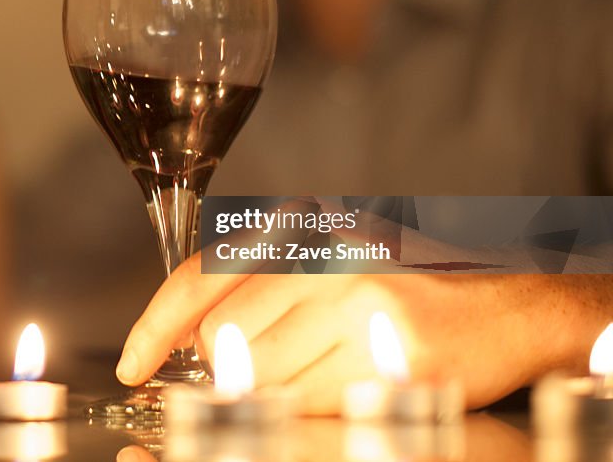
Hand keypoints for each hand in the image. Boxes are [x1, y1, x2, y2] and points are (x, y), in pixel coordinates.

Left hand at [116, 254, 612, 413]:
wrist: (503, 305)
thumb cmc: (401, 288)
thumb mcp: (321, 266)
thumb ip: (259, 294)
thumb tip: (192, 342)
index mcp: (298, 228)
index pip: (201, 279)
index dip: (156, 326)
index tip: (135, 364)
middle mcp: (321, 258)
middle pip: (225, 339)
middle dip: (222, 372)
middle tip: (252, 373)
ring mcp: (357, 306)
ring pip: (262, 378)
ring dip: (269, 393)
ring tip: (317, 369)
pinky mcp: (388, 356)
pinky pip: (310, 404)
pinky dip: (309, 408)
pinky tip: (340, 384)